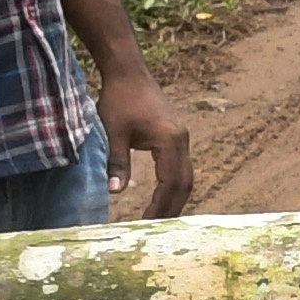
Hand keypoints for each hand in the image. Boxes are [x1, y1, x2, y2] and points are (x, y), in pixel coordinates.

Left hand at [96, 66, 197, 219]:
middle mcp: (182, 141)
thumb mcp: (114, 132)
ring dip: (174, 197)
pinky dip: (173, 184)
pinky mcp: (176, 135)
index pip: (171, 183)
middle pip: (185, 183)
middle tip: (156, 228)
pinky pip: (180, 166)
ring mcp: (182, 137)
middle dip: (171, 207)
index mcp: (170, 141)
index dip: (161, 205)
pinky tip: (161, 194)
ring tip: (159, 216)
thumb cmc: (119, 99)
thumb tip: (116, 193)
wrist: (128, 72)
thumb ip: (117, 162)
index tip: (147, 223)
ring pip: (185, 176)